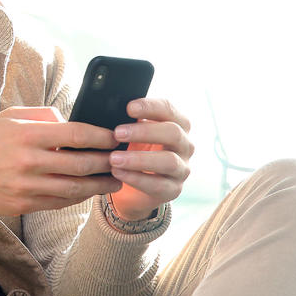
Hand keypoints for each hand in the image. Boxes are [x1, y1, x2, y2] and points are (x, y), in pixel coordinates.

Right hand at [0, 106, 122, 215]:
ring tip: (115, 182)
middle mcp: (29, 161)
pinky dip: (77, 197)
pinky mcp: (23, 204)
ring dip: (98, 186)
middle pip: (80, 164)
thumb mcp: (12, 115)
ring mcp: (26, 186)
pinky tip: (88, 192)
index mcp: (28, 134)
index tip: (115, 137)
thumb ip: (44, 116)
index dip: (101, 136)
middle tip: (122, 161)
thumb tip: (72, 121)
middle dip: (106, 163)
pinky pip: (59, 203)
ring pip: (74, 188)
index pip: (76, 134)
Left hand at [108, 98, 193, 220]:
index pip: (169, 109)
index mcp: (177, 124)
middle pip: (173, 133)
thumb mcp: (135, 132)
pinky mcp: (174, 189)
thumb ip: (130, 120)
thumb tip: (111, 108)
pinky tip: (118, 173)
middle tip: (118, 133)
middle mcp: (185, 145)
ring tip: (114, 158)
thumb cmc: (136, 149)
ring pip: (168, 161)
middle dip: (144, 132)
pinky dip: (136, 179)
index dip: (150, 106)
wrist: (137, 185)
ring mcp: (182, 168)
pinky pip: (158, 185)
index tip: (129, 108)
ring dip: (139, 159)